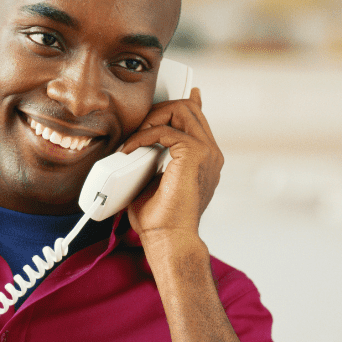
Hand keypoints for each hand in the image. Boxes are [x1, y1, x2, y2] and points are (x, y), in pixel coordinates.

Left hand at [119, 87, 222, 238]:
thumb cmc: (160, 219)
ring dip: (153, 118)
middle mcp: (211, 154)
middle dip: (159, 109)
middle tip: (137, 127)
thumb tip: (140, 149)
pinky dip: (144, 136)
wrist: (169, 240)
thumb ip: (154, 159)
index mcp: (205, 160)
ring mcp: (206, 153)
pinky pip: (165, 130)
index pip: (196, 120)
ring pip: (182, 110)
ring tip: (134, 138)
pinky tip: (130, 149)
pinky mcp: (194, 155)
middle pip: (189, 108)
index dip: (181, 104)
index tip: (161, 101)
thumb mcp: (154, 181)